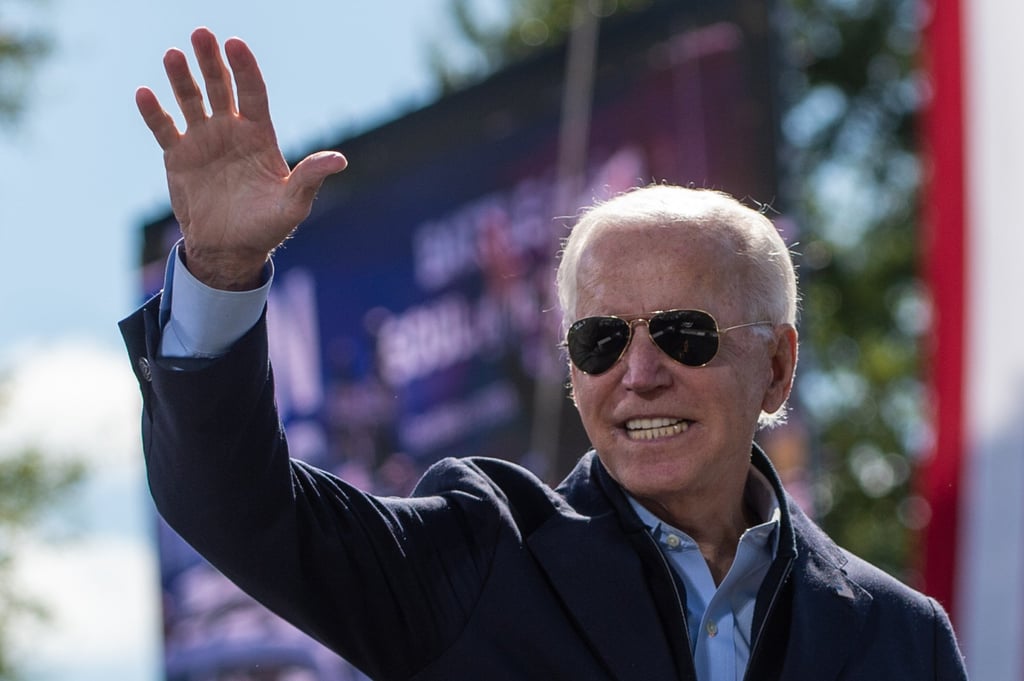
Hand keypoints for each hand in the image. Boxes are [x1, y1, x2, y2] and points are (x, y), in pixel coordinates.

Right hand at [136, 27, 347, 289]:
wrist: (230, 249)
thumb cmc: (267, 226)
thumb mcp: (293, 204)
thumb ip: (310, 177)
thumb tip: (340, 160)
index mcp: (259, 135)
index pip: (253, 92)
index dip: (245, 68)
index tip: (235, 44)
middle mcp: (231, 131)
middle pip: (220, 87)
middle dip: (211, 61)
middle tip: (201, 34)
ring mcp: (203, 141)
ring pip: (191, 100)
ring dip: (181, 78)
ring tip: (173, 56)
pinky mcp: (178, 157)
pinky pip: (164, 128)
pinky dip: (154, 112)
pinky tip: (144, 93)